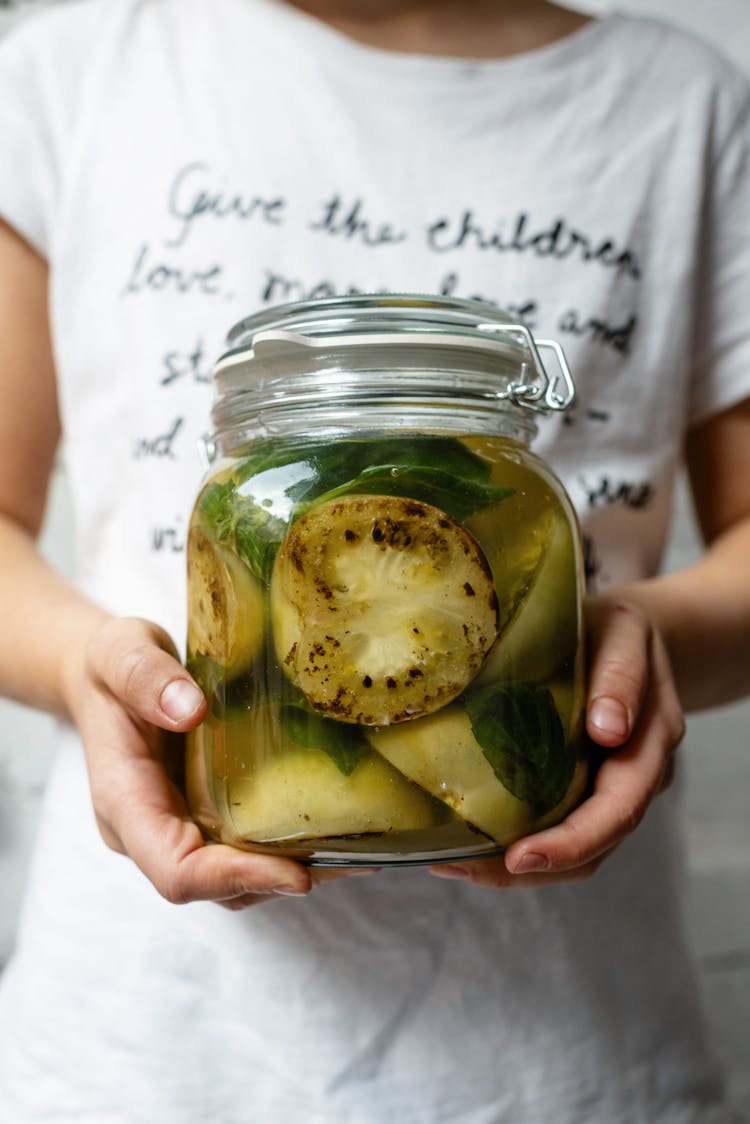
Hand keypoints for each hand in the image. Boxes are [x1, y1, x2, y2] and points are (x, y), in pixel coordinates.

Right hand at [70, 616, 324, 908]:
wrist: (110, 673)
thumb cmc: (110, 664)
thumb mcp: (118, 652)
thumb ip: (143, 677)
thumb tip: (189, 709)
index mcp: (124, 803)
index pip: (176, 870)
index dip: (235, 879)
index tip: (296, 873)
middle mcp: (151, 831)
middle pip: (215, 886)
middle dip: (279, 881)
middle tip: (353, 859)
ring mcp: (179, 828)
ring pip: (236, 879)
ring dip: (294, 871)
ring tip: (361, 852)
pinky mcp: (206, 815)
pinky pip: (245, 848)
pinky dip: (290, 847)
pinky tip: (342, 827)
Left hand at [429, 597, 685, 888]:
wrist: (628, 636)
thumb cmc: (620, 631)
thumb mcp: (626, 633)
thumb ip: (622, 675)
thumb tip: (609, 729)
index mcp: (649, 744)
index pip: (617, 811)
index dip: (572, 842)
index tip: (521, 856)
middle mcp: (633, 778)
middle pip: (592, 848)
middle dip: (530, 868)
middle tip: (461, 868)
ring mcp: (607, 789)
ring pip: (572, 853)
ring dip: (514, 869)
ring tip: (453, 864)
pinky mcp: (579, 788)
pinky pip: (554, 830)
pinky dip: (513, 845)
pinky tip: (467, 842)